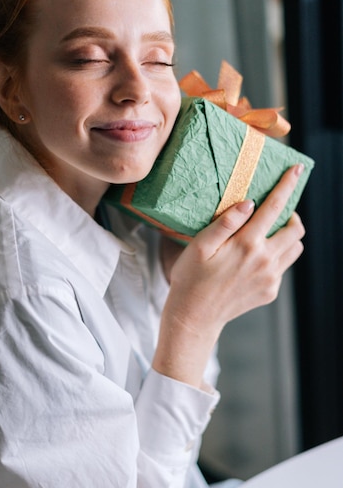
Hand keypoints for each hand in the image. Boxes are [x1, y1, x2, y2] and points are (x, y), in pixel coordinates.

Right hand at [153, 164, 304, 386]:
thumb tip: (248, 203)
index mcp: (247, 245)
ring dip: (287, 237)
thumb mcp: (199, 246)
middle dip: (292, 216)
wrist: (194, 317)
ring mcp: (270, 279)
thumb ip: (225, 223)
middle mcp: (265, 261)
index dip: (287, 185)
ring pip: (294, 249)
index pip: (274, 208)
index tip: (296, 170)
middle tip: (276, 213)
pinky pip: (283, 268)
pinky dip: (276, 258)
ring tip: (268, 235)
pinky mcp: (270, 291)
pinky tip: (254, 260)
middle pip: (296, 230)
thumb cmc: (191, 279)